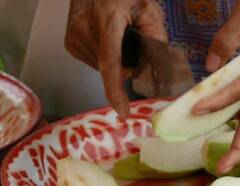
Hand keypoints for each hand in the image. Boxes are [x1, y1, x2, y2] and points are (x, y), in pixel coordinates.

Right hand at [64, 0, 166, 117]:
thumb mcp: (148, 11)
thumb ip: (156, 39)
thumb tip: (160, 69)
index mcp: (107, 22)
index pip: (111, 64)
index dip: (116, 91)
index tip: (123, 111)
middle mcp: (85, 31)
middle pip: (113, 68)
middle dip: (129, 64)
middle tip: (133, 41)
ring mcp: (75, 38)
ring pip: (104, 68)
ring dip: (117, 60)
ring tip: (117, 35)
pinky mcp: (70, 43)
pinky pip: (94, 62)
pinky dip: (105, 56)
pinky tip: (107, 39)